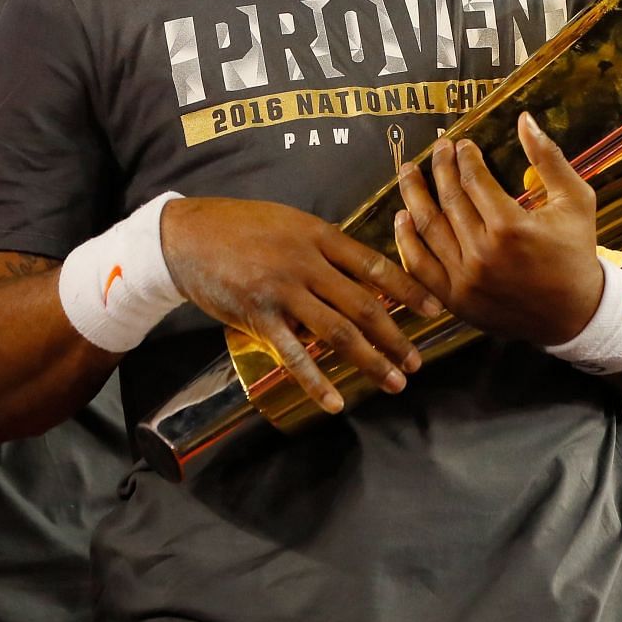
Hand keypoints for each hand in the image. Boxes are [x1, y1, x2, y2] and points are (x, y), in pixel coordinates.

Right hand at [159, 197, 443, 412]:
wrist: (186, 236)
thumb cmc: (240, 226)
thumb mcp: (290, 222)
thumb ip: (324, 246)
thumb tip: (362, 273)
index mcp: (318, 236)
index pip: (375, 265)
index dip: (409, 290)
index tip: (435, 310)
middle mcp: (306, 263)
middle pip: (363, 305)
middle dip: (396, 337)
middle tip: (416, 362)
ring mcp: (282, 291)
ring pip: (337, 331)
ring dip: (371, 360)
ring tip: (394, 381)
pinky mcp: (258, 316)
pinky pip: (294, 354)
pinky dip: (316, 380)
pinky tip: (335, 400)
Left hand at [392, 112, 603, 345]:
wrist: (575, 315)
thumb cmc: (575, 253)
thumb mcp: (574, 200)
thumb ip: (548, 158)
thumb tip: (524, 119)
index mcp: (511, 227)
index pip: (473, 179)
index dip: (464, 157)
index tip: (461, 145)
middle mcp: (482, 253)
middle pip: (449, 199)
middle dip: (440, 167)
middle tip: (438, 148)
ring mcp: (465, 279)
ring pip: (428, 228)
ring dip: (414, 195)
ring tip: (408, 172)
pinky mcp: (455, 299)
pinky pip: (420, 266)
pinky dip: (406, 241)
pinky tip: (402, 217)